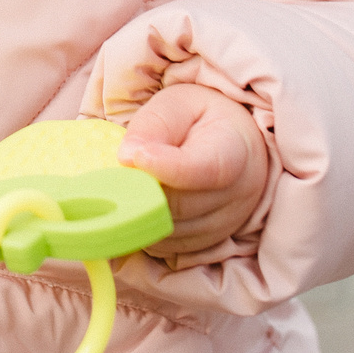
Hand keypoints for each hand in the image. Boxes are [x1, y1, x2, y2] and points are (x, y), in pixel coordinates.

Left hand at [116, 81, 271, 264]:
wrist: (232, 143)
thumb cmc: (200, 119)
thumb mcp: (176, 105)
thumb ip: (152, 126)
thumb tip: (127, 158)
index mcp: (236, 150)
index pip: (205, 168)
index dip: (166, 168)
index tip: (132, 156)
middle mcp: (240, 194)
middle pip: (180, 206)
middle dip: (140, 191)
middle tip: (113, 173)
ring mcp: (227, 224)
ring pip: (170, 232)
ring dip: (141, 212)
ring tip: (129, 185)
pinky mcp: (209, 244)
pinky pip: (168, 247)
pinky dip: (147, 229)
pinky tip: (141, 205)